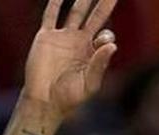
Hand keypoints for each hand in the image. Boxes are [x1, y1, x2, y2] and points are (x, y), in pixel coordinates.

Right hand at [21, 0, 118, 120]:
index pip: (106, 36)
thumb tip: (113, 45)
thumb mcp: (91, 83)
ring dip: (83, 1)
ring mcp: (63, 38)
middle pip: (95, 18)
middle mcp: (80, 42)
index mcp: (94, 53)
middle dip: (103, 5)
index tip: (101, 43)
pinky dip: (55, 4)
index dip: (107, 35)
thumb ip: (100, 64)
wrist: (46, 100)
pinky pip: (51, 16)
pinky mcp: (46, 37)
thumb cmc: (71, 96)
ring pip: (75, 13)